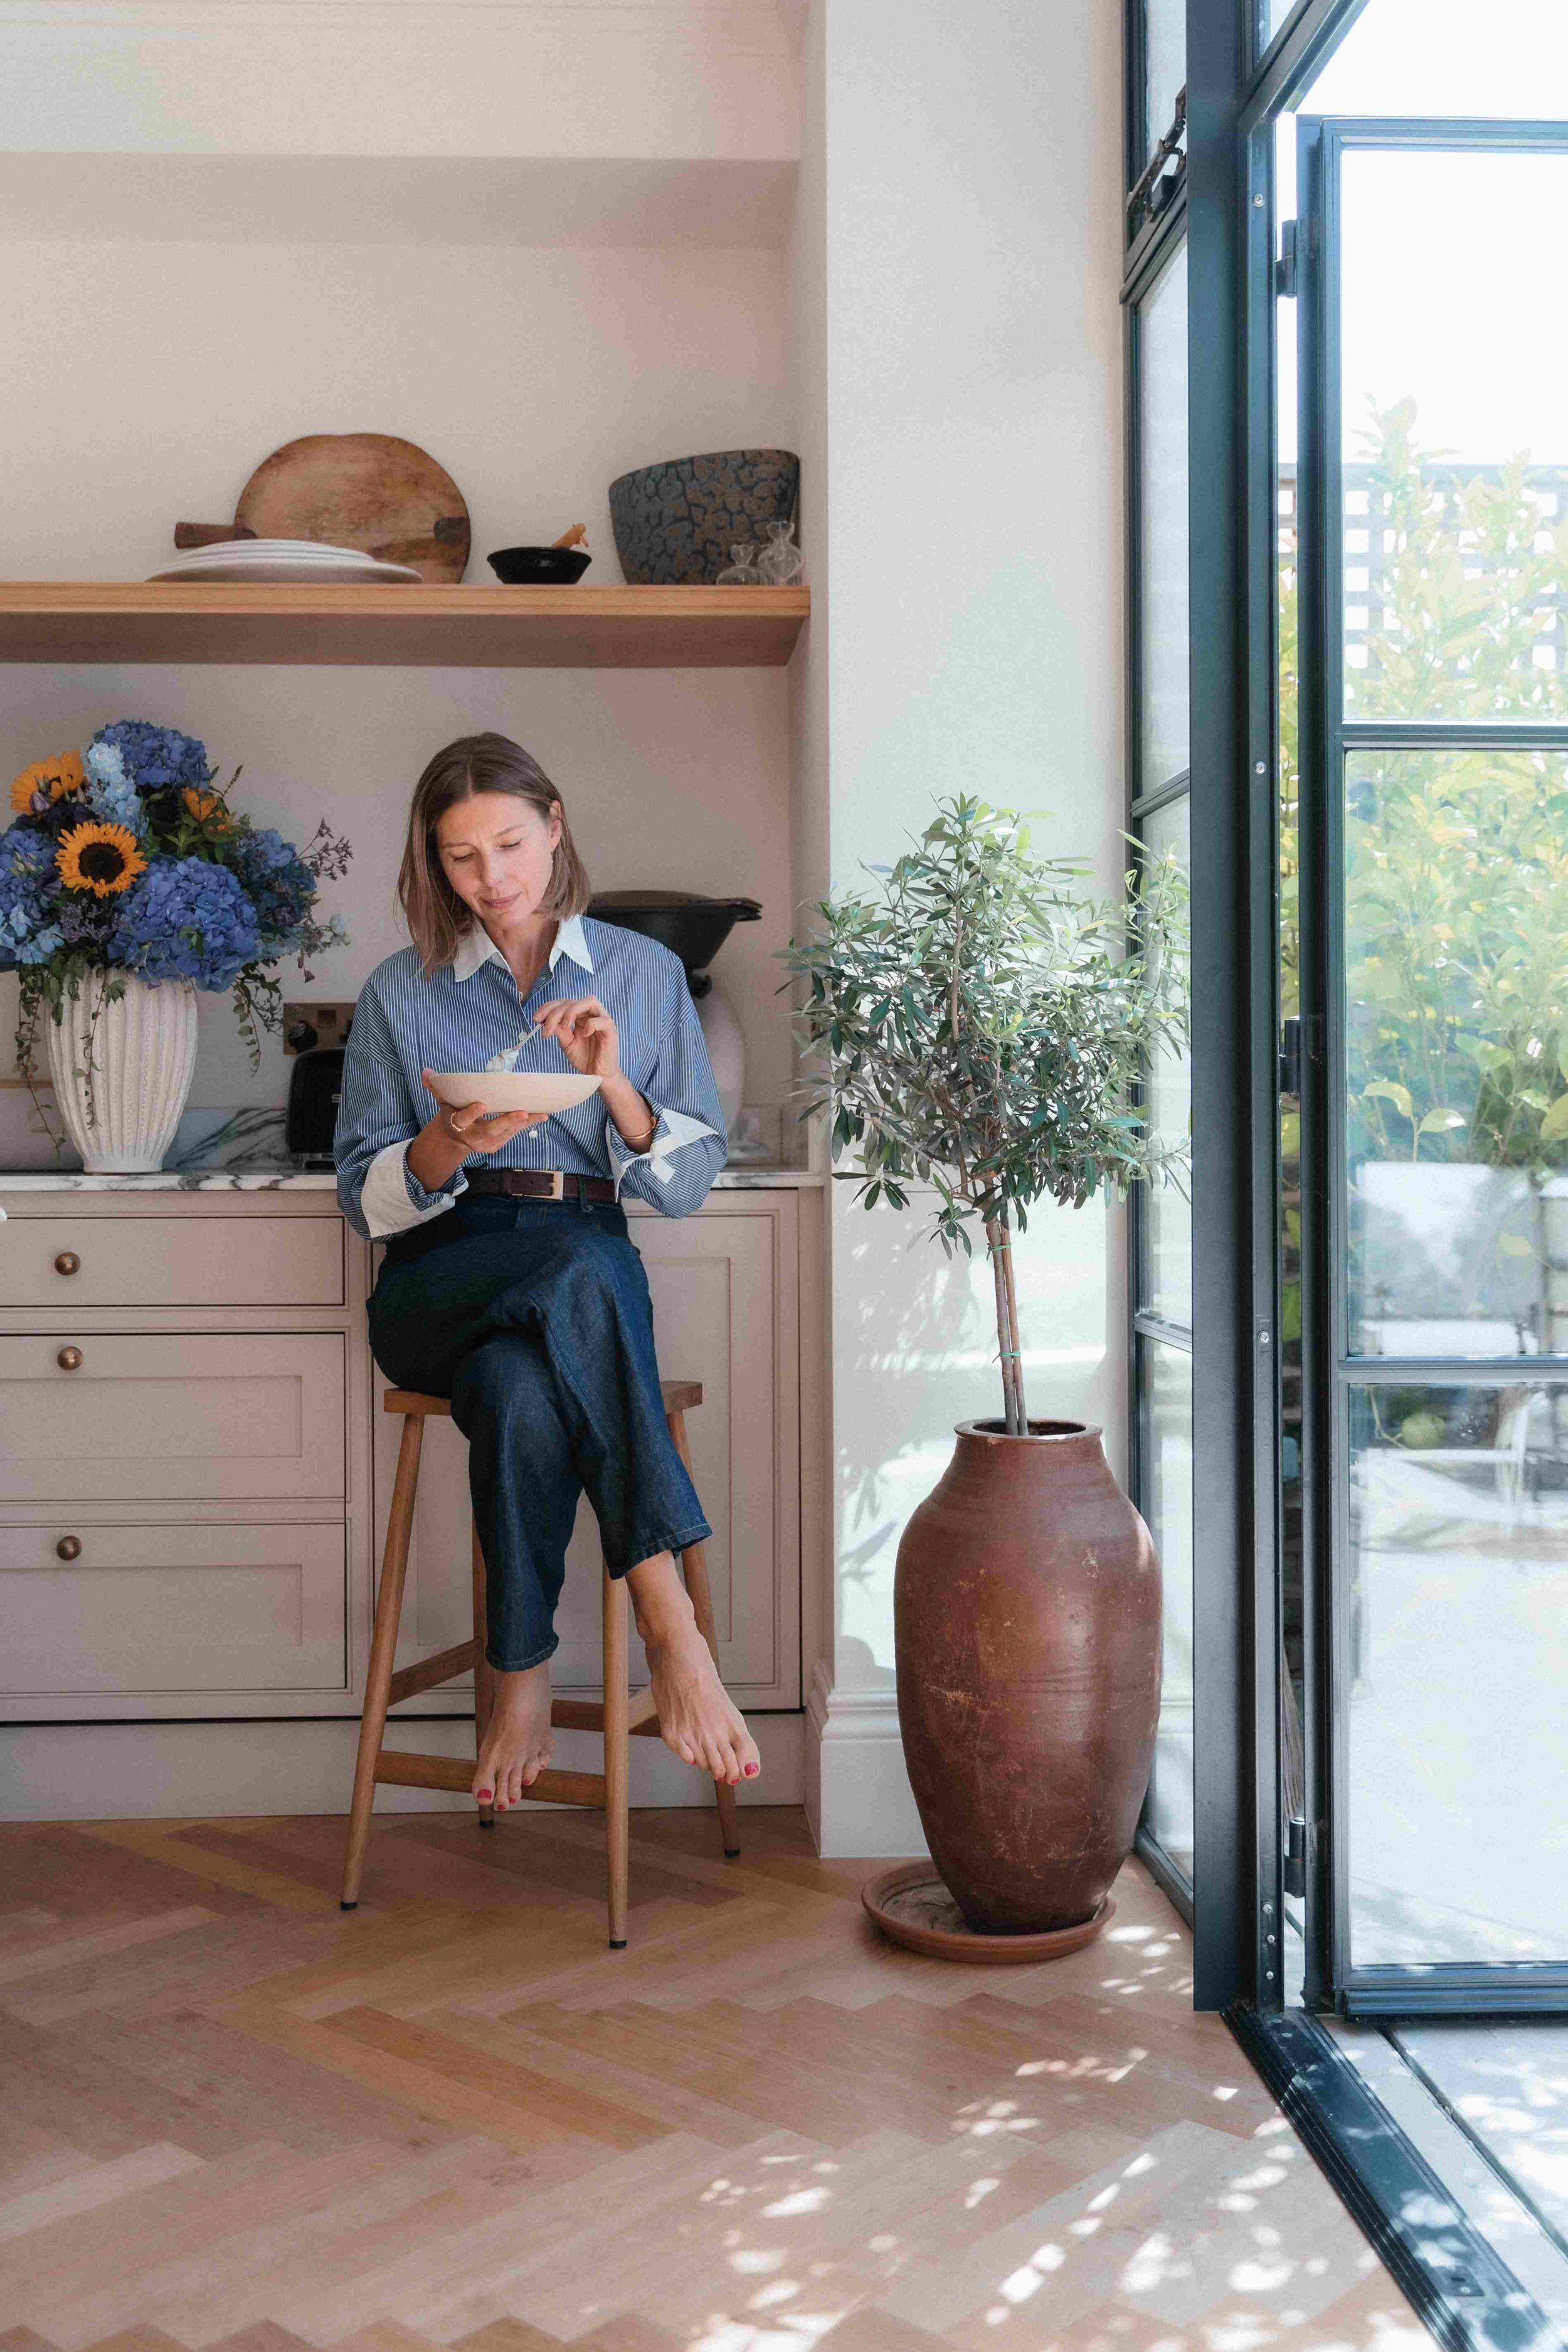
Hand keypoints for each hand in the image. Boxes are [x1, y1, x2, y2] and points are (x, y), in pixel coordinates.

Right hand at [406, 1071, 548, 1195]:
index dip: (472, 1113)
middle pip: (490, 1130)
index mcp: (457, 1124)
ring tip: (540, 1113)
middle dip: (506, 1122)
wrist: (456, 1137)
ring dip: (524, 1123)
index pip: (463, 1119)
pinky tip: (540, 1115)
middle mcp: (472, 1136)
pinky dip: (527, 1124)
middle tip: (522, 1112)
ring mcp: (486, 1143)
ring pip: (506, 1133)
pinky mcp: (498, 1144)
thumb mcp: (443, 1100)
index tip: (483, 1104)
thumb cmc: (453, 1111)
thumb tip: (427, 1072)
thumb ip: (436, 1086)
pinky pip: (513, 1133)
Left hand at [532, 994, 620, 1080]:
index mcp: (580, 1016)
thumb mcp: (566, 1042)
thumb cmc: (584, 1058)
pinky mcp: (611, 1030)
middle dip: (556, 1012)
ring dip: (572, 1011)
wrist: (597, 1076)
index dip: (549, 1007)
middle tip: (546, 1028)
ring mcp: (603, 1020)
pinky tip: (583, 1034)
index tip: (536, 1019)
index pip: (564, 1002)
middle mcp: (592, 1014)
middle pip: (573, 1001)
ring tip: (564, 1026)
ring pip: (590, 1001)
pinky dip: (590, 1024)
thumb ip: (559, 1030)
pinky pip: (602, 1020)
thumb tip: (545, 1020)